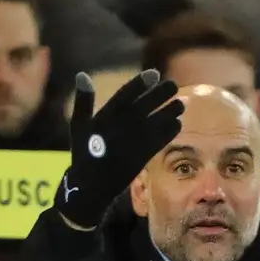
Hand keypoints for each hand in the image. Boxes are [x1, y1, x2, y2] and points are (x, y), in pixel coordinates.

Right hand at [55, 67, 183, 227]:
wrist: (90, 187)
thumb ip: (84, 100)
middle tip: (173, 85)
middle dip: (160, 94)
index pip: (125, 95)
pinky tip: (177, 123)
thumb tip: (82, 75)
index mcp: (104, 117)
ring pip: (156, 122)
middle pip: (145, 105)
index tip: (154, 74)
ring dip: (170, 112)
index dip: (141, 83)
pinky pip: (160, 140)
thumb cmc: (84, 153)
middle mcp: (120, 128)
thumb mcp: (78, 125)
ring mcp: (133, 143)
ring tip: (181, 103)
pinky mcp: (142, 157)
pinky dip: (170, 131)